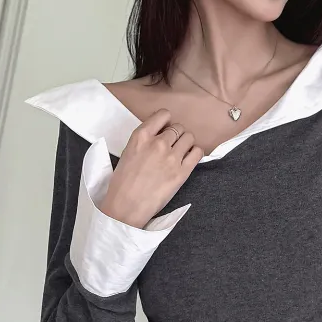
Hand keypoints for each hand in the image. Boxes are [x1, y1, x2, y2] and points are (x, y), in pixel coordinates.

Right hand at [100, 109, 202, 229]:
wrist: (126, 206)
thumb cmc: (123, 182)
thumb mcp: (128, 151)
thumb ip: (144, 140)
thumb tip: (159, 134)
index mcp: (141, 136)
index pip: (163, 114)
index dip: (166, 121)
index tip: (165, 128)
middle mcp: (158, 143)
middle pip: (178, 128)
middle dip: (176, 135)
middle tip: (171, 146)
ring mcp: (172, 157)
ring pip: (189, 137)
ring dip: (186, 143)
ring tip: (180, 153)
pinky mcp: (182, 172)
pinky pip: (197, 152)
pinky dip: (195, 153)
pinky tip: (188, 158)